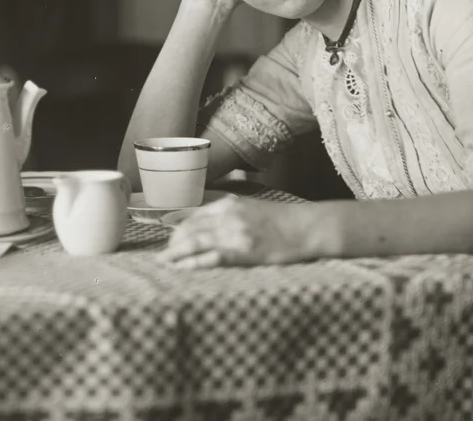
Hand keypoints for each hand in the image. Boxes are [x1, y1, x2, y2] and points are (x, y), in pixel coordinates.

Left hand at [157, 196, 317, 268]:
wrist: (308, 227)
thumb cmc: (283, 220)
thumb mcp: (252, 209)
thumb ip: (229, 215)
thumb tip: (207, 227)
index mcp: (229, 204)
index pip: (194, 217)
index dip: (178, 230)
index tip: (170, 240)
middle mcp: (228, 216)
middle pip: (190, 229)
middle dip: (173, 243)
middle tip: (164, 256)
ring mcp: (235, 233)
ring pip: (195, 242)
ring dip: (176, 254)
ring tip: (164, 263)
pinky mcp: (244, 251)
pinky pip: (211, 258)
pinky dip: (193, 263)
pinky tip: (182, 268)